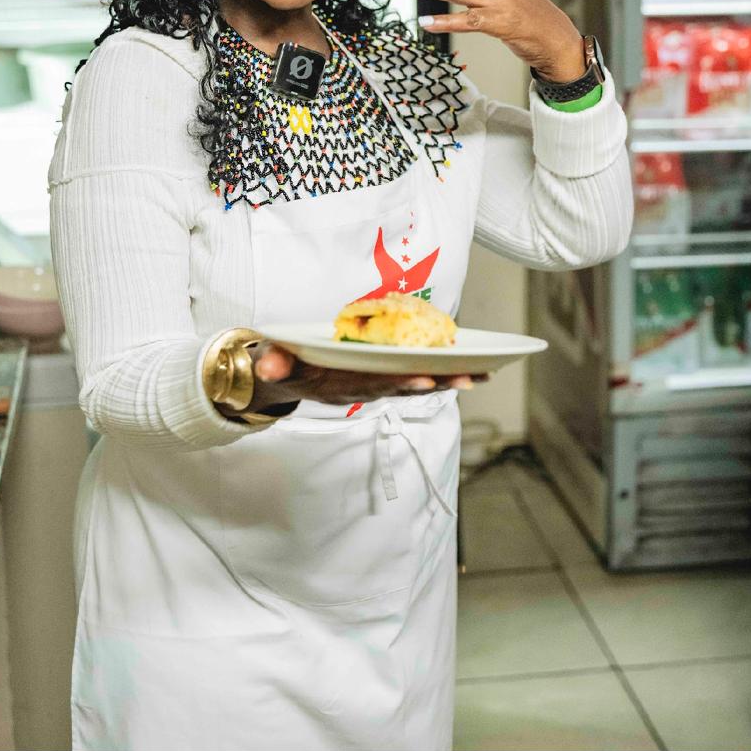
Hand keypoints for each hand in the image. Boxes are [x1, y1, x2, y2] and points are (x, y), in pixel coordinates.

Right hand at [243, 342, 487, 413]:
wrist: (282, 377)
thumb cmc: (282, 363)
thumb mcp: (273, 363)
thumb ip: (273, 364)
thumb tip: (267, 366)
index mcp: (339, 383)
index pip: (372, 383)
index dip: (398, 382)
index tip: (425, 380)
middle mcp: (362, 388)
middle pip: (404, 386)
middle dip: (437, 382)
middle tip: (471, 378)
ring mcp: (373, 386)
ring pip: (415, 384)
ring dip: (448, 380)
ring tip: (483, 374)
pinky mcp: (381, 380)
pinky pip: (416, 378)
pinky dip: (442, 374)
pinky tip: (470, 369)